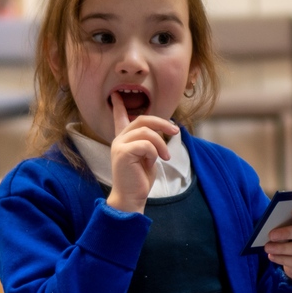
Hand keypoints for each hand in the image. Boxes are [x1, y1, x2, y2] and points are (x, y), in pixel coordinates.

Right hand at [106, 97, 178, 212]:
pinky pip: (145, 144)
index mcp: (124, 140)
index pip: (119, 118)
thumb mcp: (148, 157)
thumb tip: (165, 129)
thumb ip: (151, 142)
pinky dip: (154, 153)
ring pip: (146, 132)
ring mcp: (119, 145)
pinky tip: (154, 163)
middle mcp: (119, 140)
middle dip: (162, 123)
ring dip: (161, 143)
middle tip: (176, 132)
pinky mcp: (122, 153)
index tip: (116, 95)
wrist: (131, 198)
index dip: (119, 106)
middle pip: (142, 120)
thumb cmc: (140, 180)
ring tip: (166, 157)